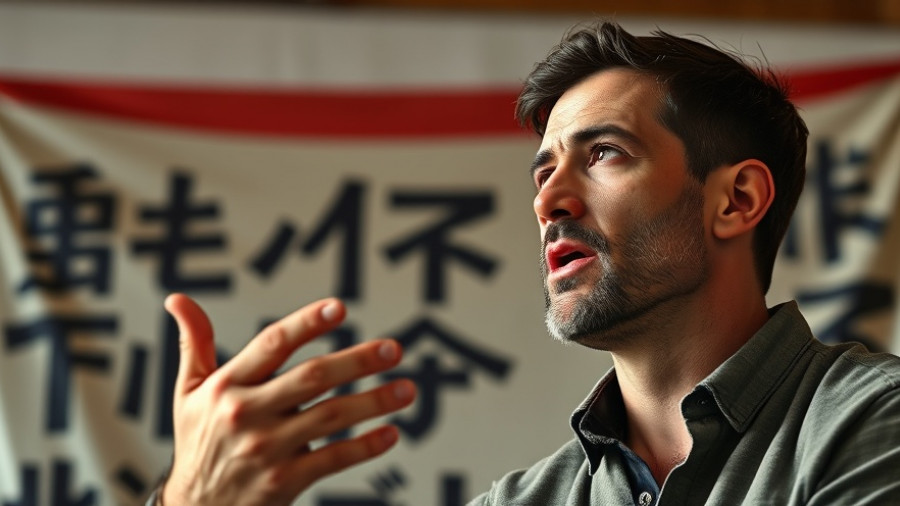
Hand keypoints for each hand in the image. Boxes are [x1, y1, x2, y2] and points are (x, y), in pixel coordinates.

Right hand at [160, 294, 415, 505]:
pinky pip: (333, 460)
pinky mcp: (284, 481)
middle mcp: (246, 414)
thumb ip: (193, 344)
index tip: (339, 307)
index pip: (271, 344)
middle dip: (356, 361)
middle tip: (393, 348)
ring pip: (331, 418)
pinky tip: (391, 433)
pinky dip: (365, 447)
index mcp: (226, 386)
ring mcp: (267, 449)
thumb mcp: (188, 393)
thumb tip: (178, 299)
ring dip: (373, 402)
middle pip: (311, 378)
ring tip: (407, 389)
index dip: (306, 323)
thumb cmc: (199, 441)